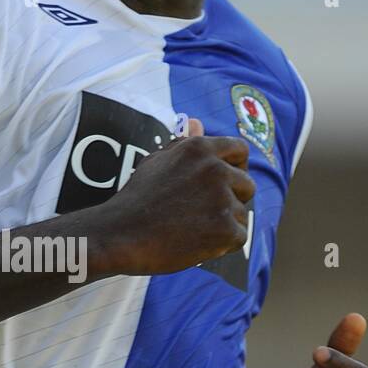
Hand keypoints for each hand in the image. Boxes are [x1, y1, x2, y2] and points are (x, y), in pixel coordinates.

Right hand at [93, 118, 256, 275]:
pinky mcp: (225, 229)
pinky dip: (222, 244)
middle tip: (204, 212)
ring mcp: (221, 199)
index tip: (226, 182)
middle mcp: (214, 169)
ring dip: (223, 224)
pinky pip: (239, 237)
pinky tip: (196, 242)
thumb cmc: (136, 199)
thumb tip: (197, 122)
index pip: (240, 151)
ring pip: (240, 213)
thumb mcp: (156, 161)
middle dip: (232, 199)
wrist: (120, 235)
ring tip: (191, 229)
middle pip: (247, 185)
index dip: (236, 168)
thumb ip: (183, 143)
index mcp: (199, 148)